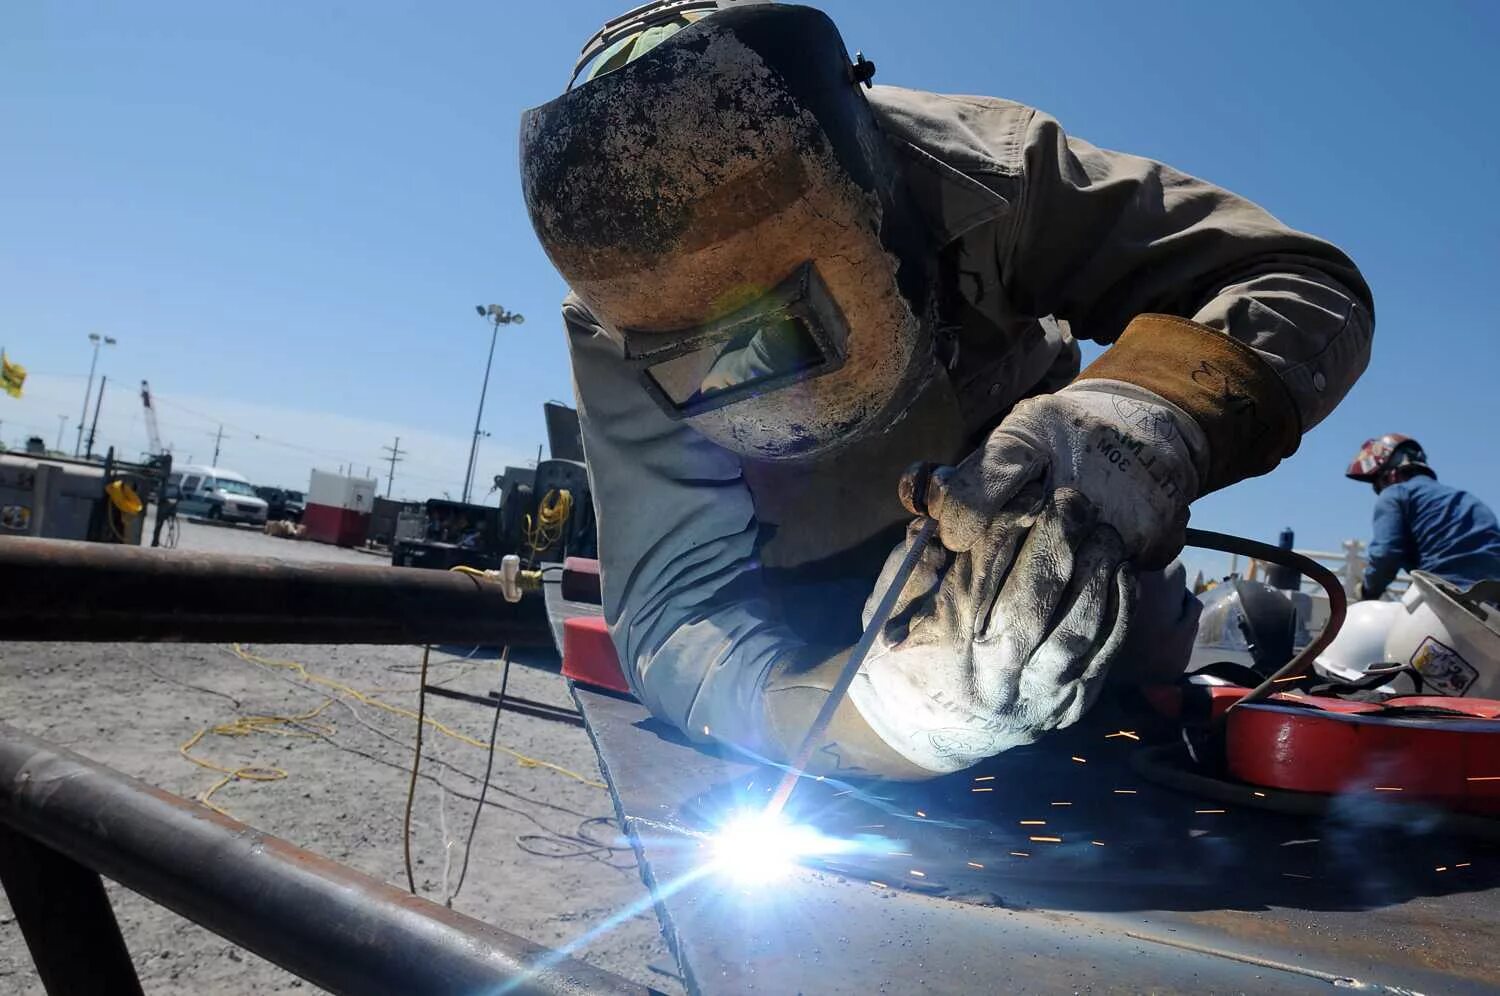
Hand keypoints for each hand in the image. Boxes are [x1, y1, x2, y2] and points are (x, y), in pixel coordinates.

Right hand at [845, 384, 1207, 771]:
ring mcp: (1037, 693)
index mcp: (946, 640)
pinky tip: (1122, 571)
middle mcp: (993, 670)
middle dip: (1059, 542)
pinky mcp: (1070, 705)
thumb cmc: (906, 659)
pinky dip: (1120, 609)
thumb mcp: (886, 612)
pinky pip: (1105, 654)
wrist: (931, 734)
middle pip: (1034, 598)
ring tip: (1104, 531)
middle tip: (1073, 500)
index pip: (982, 572)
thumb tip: (931, 526)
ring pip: (1077, 628)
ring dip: (1098, 572)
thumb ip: (907, 567)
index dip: (1009, 526)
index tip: (1028, 494)